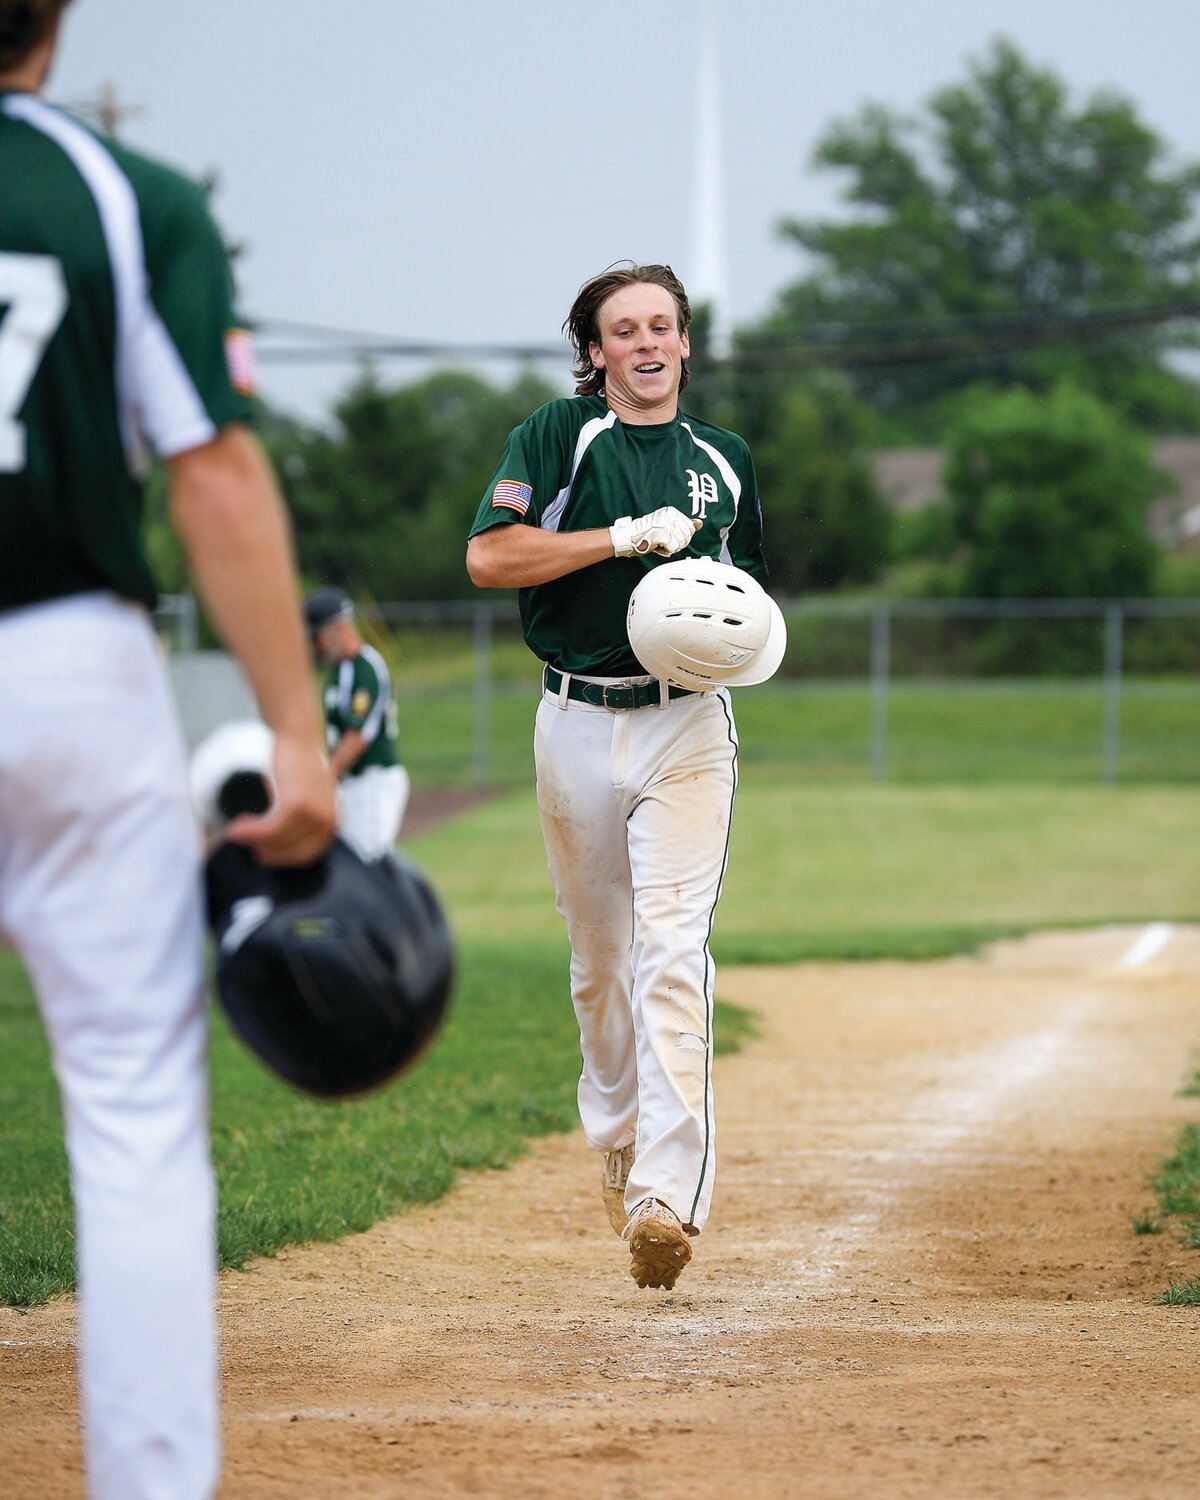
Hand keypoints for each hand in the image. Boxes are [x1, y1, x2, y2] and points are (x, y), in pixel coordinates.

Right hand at [225, 731, 337, 865]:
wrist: (298, 735)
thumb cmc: (298, 765)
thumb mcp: (306, 796)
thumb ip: (299, 820)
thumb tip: (272, 845)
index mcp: (333, 820)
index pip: (308, 853)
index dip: (284, 858)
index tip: (265, 855)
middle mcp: (329, 819)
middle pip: (294, 851)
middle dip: (269, 853)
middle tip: (249, 847)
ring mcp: (314, 813)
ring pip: (279, 840)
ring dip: (254, 840)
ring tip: (237, 833)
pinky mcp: (297, 805)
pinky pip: (270, 829)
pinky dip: (252, 831)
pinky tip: (238, 827)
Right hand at [610, 508, 701, 557]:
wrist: (630, 538)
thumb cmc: (646, 534)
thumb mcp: (668, 527)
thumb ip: (684, 525)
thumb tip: (699, 523)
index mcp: (673, 512)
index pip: (690, 528)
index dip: (681, 537)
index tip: (669, 536)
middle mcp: (671, 515)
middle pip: (687, 536)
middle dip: (677, 543)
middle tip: (664, 540)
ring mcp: (668, 524)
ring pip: (681, 543)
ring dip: (671, 547)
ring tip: (660, 542)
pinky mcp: (664, 533)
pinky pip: (674, 548)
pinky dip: (666, 551)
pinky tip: (657, 545)